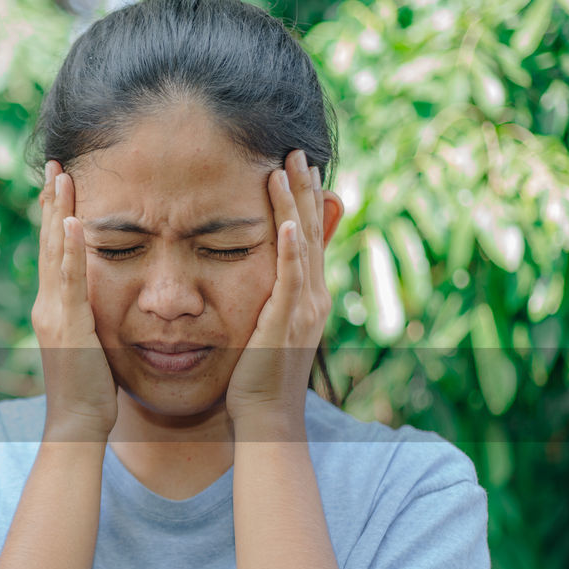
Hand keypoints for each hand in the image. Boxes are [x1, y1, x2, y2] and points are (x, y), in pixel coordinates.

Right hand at [33, 161, 117, 441]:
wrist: (78, 424)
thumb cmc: (91, 392)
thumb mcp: (92, 346)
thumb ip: (92, 320)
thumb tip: (103, 305)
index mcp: (54, 308)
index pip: (54, 253)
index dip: (55, 217)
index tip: (60, 184)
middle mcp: (47, 305)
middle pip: (48, 243)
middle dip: (51, 202)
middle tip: (55, 164)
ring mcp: (53, 314)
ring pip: (53, 253)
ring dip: (57, 212)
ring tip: (60, 177)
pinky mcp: (67, 325)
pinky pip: (68, 280)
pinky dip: (67, 249)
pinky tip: (70, 222)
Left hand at [225, 149, 328, 431]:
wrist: (265, 417)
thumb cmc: (256, 379)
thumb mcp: (264, 330)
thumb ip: (266, 301)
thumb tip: (257, 280)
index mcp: (306, 297)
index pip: (308, 237)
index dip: (305, 201)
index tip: (297, 167)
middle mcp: (312, 297)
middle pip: (312, 230)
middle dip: (305, 189)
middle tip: (298, 151)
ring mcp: (303, 308)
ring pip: (303, 244)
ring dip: (297, 204)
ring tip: (289, 167)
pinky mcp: (286, 321)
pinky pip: (290, 278)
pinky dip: (291, 249)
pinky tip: (288, 221)